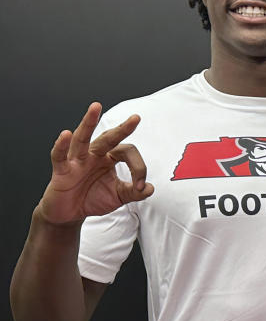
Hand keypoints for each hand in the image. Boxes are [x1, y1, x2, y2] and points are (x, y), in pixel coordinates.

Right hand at [37, 102, 153, 225]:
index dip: (138, 168)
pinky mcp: (61, 170)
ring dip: (89, 122)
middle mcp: (93, 155)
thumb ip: (134, 192)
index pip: (127, 153)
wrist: (70, 213)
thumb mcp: (118, 196)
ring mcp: (77, 160)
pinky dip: (61, 146)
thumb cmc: (92, 198)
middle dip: (122, 129)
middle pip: (108, 138)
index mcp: (108, 158)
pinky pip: (60, 156)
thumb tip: (150, 188)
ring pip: (82, 138)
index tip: (141, 186)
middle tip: (136, 118)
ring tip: (96, 107)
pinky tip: (65, 134)